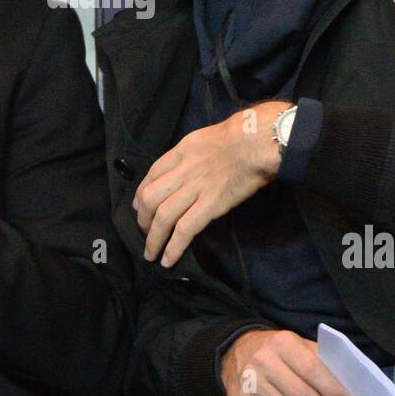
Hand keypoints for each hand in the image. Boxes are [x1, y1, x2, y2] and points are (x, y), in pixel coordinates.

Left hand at [134, 100, 289, 266]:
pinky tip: (168, 259)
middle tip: (143, 231)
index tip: (137, 206)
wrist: (257, 141)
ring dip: (153, 238)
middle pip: (150, 197)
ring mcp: (196, 189)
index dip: (140, 193)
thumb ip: (190, 154)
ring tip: (151, 253)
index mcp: (181, 151)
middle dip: (142, 218)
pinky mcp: (211, 205)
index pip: (151, 174)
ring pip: (163, 216)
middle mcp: (182, 170)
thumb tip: (183, 170)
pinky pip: (185, 229)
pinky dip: (173, 246)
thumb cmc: (238, 136)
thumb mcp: (203, 138)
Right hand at [221, 329, 356, 395]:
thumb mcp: (297, 344)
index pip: (312, 369)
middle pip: (301, 395)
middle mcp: (265, 361)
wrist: (236, 351)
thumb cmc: (277, 350)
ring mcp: (252, 381)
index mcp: (283, 343)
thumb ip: (319, 360)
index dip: (332, 389)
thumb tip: (346, 388)